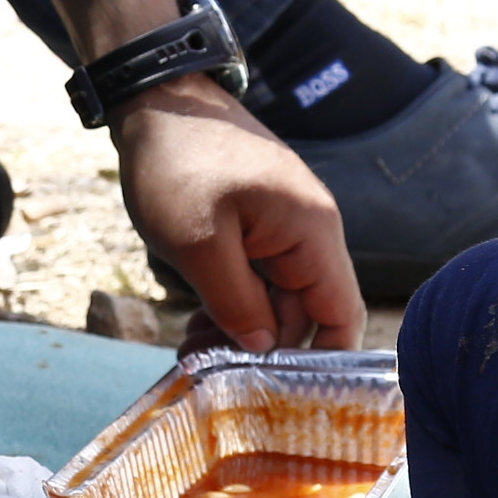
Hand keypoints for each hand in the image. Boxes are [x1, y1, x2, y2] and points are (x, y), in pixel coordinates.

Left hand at [114, 77, 366, 352]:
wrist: (156, 97)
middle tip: (206, 378)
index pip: (341, 315)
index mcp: (312, 232)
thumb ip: (236, 303)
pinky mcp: (261, 222)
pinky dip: (233, 302)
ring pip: (277, 299)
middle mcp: (312, 230)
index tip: (282, 401)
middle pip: (304, 314)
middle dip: (262, 352)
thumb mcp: (198, 242)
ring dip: (240, 330)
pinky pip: (260, 277)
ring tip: (191, 351)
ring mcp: (287, 225)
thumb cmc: (178, 162)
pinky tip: (198, 323)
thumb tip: (265, 351)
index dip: (322, 364)